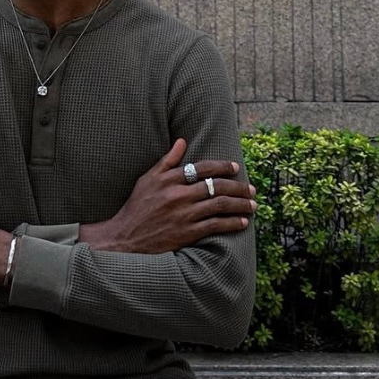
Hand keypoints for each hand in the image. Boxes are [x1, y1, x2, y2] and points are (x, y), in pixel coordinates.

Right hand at [81, 139, 254, 254]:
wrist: (125, 238)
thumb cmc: (136, 206)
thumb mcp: (147, 179)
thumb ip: (166, 161)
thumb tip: (182, 141)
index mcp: (168, 179)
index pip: (202, 168)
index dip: (222, 166)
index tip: (235, 167)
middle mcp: (178, 195)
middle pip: (215, 186)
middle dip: (238, 186)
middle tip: (251, 189)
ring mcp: (184, 215)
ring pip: (220, 205)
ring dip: (240, 204)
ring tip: (252, 204)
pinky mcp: (187, 233)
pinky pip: (215, 226)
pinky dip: (231, 223)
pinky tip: (242, 222)